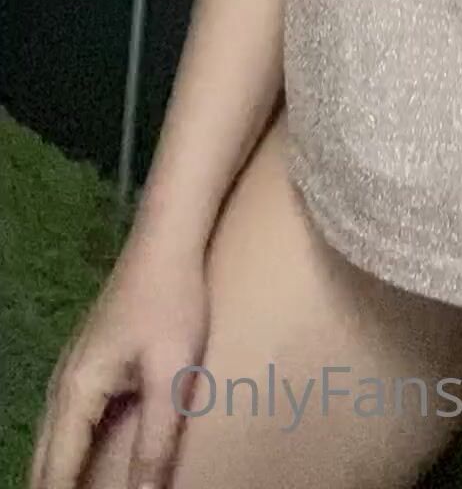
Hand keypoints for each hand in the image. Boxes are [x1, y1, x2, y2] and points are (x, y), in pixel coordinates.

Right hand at [27, 236, 209, 488]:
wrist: (166, 242)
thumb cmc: (172, 303)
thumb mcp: (172, 375)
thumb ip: (157, 441)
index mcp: (77, 394)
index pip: (56, 472)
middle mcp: (63, 387)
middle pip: (43, 461)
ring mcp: (70, 372)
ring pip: (50, 442)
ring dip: (57, 475)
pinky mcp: (86, 363)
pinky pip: (64, 424)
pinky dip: (65, 454)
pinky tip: (81, 464)